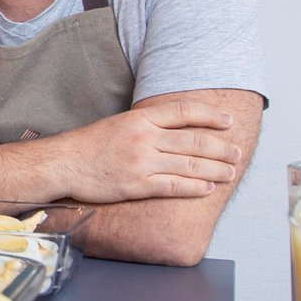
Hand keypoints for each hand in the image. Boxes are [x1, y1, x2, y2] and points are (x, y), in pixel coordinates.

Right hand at [52, 100, 241, 202]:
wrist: (64, 164)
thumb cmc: (89, 144)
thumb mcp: (119, 123)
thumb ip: (147, 124)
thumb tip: (175, 127)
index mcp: (140, 119)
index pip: (184, 112)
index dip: (210, 116)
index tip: (228, 121)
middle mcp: (144, 138)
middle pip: (193, 140)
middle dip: (220, 147)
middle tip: (236, 153)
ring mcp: (141, 162)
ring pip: (188, 164)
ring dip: (215, 169)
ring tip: (230, 172)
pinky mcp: (137, 185)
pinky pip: (173, 186)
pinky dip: (194, 187)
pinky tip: (207, 188)